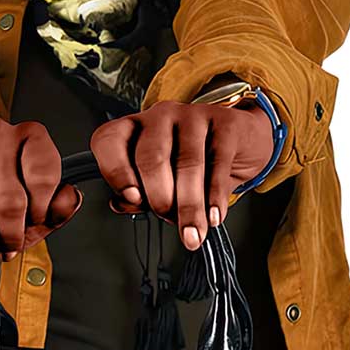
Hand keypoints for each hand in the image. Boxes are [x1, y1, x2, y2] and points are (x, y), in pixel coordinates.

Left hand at [89, 99, 274, 250]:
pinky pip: (218, 164)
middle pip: (151, 157)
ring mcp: (193, 116)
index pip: (109, 141)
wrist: (239, 141)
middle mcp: (159, 117)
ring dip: (190, 207)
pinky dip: (215, 197)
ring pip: (187, 164)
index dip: (116, 171)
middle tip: (168, 218)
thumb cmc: (192, 161)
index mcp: (134, 129)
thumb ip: (140, 194)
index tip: (132, 198)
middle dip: (159, 197)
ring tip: (193, 233)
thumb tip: (123, 205)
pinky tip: (214, 216)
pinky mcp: (225, 123)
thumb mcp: (161, 179)